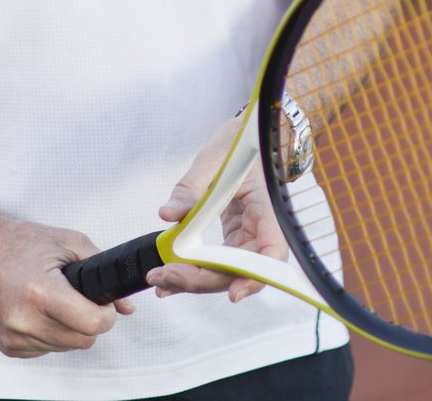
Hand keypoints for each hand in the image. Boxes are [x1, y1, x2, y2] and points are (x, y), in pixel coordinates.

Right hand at [0, 213, 133, 358]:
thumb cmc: (13, 241)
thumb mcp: (66, 242)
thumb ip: (100, 270)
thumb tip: (126, 305)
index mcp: (41, 292)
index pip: (94, 324)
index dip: (107, 314)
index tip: (103, 304)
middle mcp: (24, 320)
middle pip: (82, 340)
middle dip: (89, 321)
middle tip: (80, 300)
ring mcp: (11, 337)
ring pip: (64, 347)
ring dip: (67, 329)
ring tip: (52, 300)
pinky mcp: (4, 346)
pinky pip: (42, 350)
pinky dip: (47, 334)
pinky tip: (36, 310)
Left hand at [144, 114, 286, 303]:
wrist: (247, 138)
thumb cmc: (240, 143)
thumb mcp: (214, 158)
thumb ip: (191, 187)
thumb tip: (168, 214)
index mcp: (267, 209)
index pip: (271, 253)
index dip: (255, 277)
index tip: (233, 293)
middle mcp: (260, 230)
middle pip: (239, 271)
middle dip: (202, 280)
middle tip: (166, 278)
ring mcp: (247, 237)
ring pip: (225, 272)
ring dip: (192, 280)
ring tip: (160, 280)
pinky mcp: (233, 239)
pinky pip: (215, 263)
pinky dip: (191, 270)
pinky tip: (167, 276)